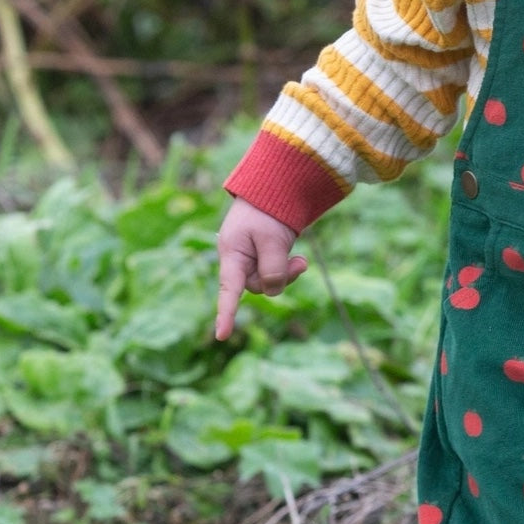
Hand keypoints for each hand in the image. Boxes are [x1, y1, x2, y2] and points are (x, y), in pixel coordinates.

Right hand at [215, 197, 307, 339]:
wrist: (275, 187)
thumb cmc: (267, 209)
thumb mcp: (272, 238)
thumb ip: (273, 267)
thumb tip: (274, 291)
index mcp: (232, 253)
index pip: (229, 289)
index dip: (226, 313)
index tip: (222, 336)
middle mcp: (238, 259)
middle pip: (257, 286)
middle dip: (280, 278)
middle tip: (301, 263)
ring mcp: (250, 258)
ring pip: (269, 280)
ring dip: (287, 273)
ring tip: (301, 260)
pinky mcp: (263, 255)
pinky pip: (275, 271)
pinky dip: (288, 267)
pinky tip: (298, 258)